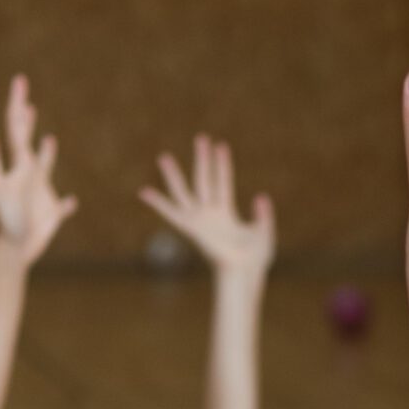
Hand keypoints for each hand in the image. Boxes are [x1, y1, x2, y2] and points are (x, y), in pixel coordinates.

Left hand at [0, 75, 77, 264]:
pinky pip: (62, 206)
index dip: (17, 104)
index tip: (19, 81)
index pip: (15, 128)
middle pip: (26, 141)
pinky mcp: (50, 215)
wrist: (7, 251)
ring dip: (47, 154)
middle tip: (26, 99)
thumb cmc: (0, 221)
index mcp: (17, 164)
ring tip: (49, 139)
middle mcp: (27, 174)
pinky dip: (68, 204)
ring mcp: (39, 194)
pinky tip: (72, 202)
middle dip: (26, 120)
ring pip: (45, 168)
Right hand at [139, 134, 274, 276]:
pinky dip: (157, 203)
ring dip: (174, 175)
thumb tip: (261, 197)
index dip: (222, 165)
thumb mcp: (264, 233)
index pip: (223, 183)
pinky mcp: (191, 228)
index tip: (220, 145)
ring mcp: (199, 220)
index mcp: (226, 213)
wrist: (243, 272)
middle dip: (202, 159)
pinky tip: (143, 192)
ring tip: (164, 156)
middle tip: (200, 137)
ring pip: (184, 192)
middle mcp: (210, 214)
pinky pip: (171, 213)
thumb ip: (263, 215)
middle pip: (203, 180)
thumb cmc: (255, 258)